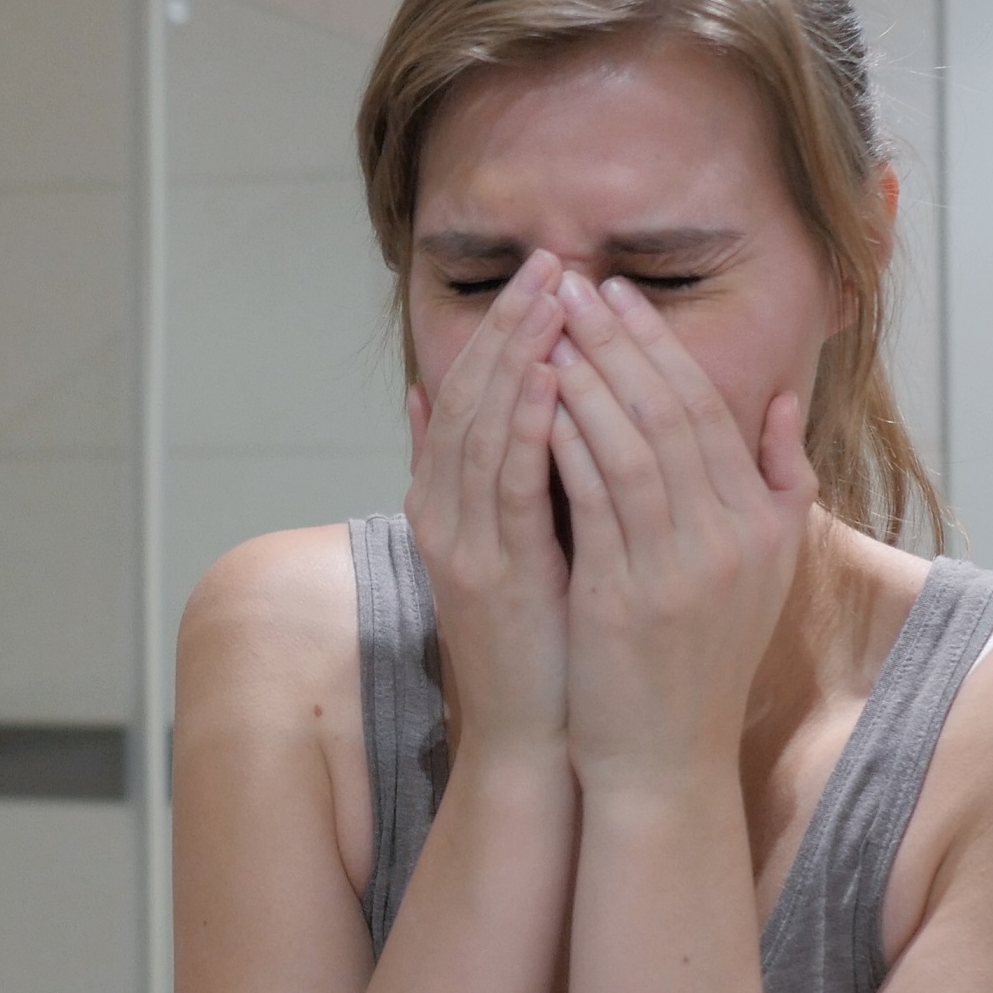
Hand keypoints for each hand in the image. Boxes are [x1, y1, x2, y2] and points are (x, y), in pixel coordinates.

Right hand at [404, 248, 570, 767]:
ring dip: (518, 354)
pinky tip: (550, 377)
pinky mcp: (491, 570)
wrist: (536, 733)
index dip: (504, 325)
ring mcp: (459, 539)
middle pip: (468, 391)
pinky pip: (506, 483)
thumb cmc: (547, 635)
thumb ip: (491, 472)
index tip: (547, 271)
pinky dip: (525, 424)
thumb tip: (439, 399)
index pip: (470, 387)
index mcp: (448, 497)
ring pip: (481, 424)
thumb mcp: (516, 540)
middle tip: (550, 260)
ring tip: (553, 296)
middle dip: (511, 322)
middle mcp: (442, 509)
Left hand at [546, 271, 815, 792]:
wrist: (665, 759)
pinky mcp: (625, 597)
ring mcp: (679, 569)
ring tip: (548, 325)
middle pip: (670, 412)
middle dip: (618, 340)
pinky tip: (535, 402)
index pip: (708, 408)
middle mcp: (730, 538)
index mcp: (763, 523)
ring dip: (586, 377)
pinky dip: (565, 443)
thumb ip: (780, 483)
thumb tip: (781, 402)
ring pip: (631, 445)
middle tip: (574, 283)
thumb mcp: (762, 571)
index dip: (658, 344)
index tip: (616, 295)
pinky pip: (594, 500)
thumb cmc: (699, 659)